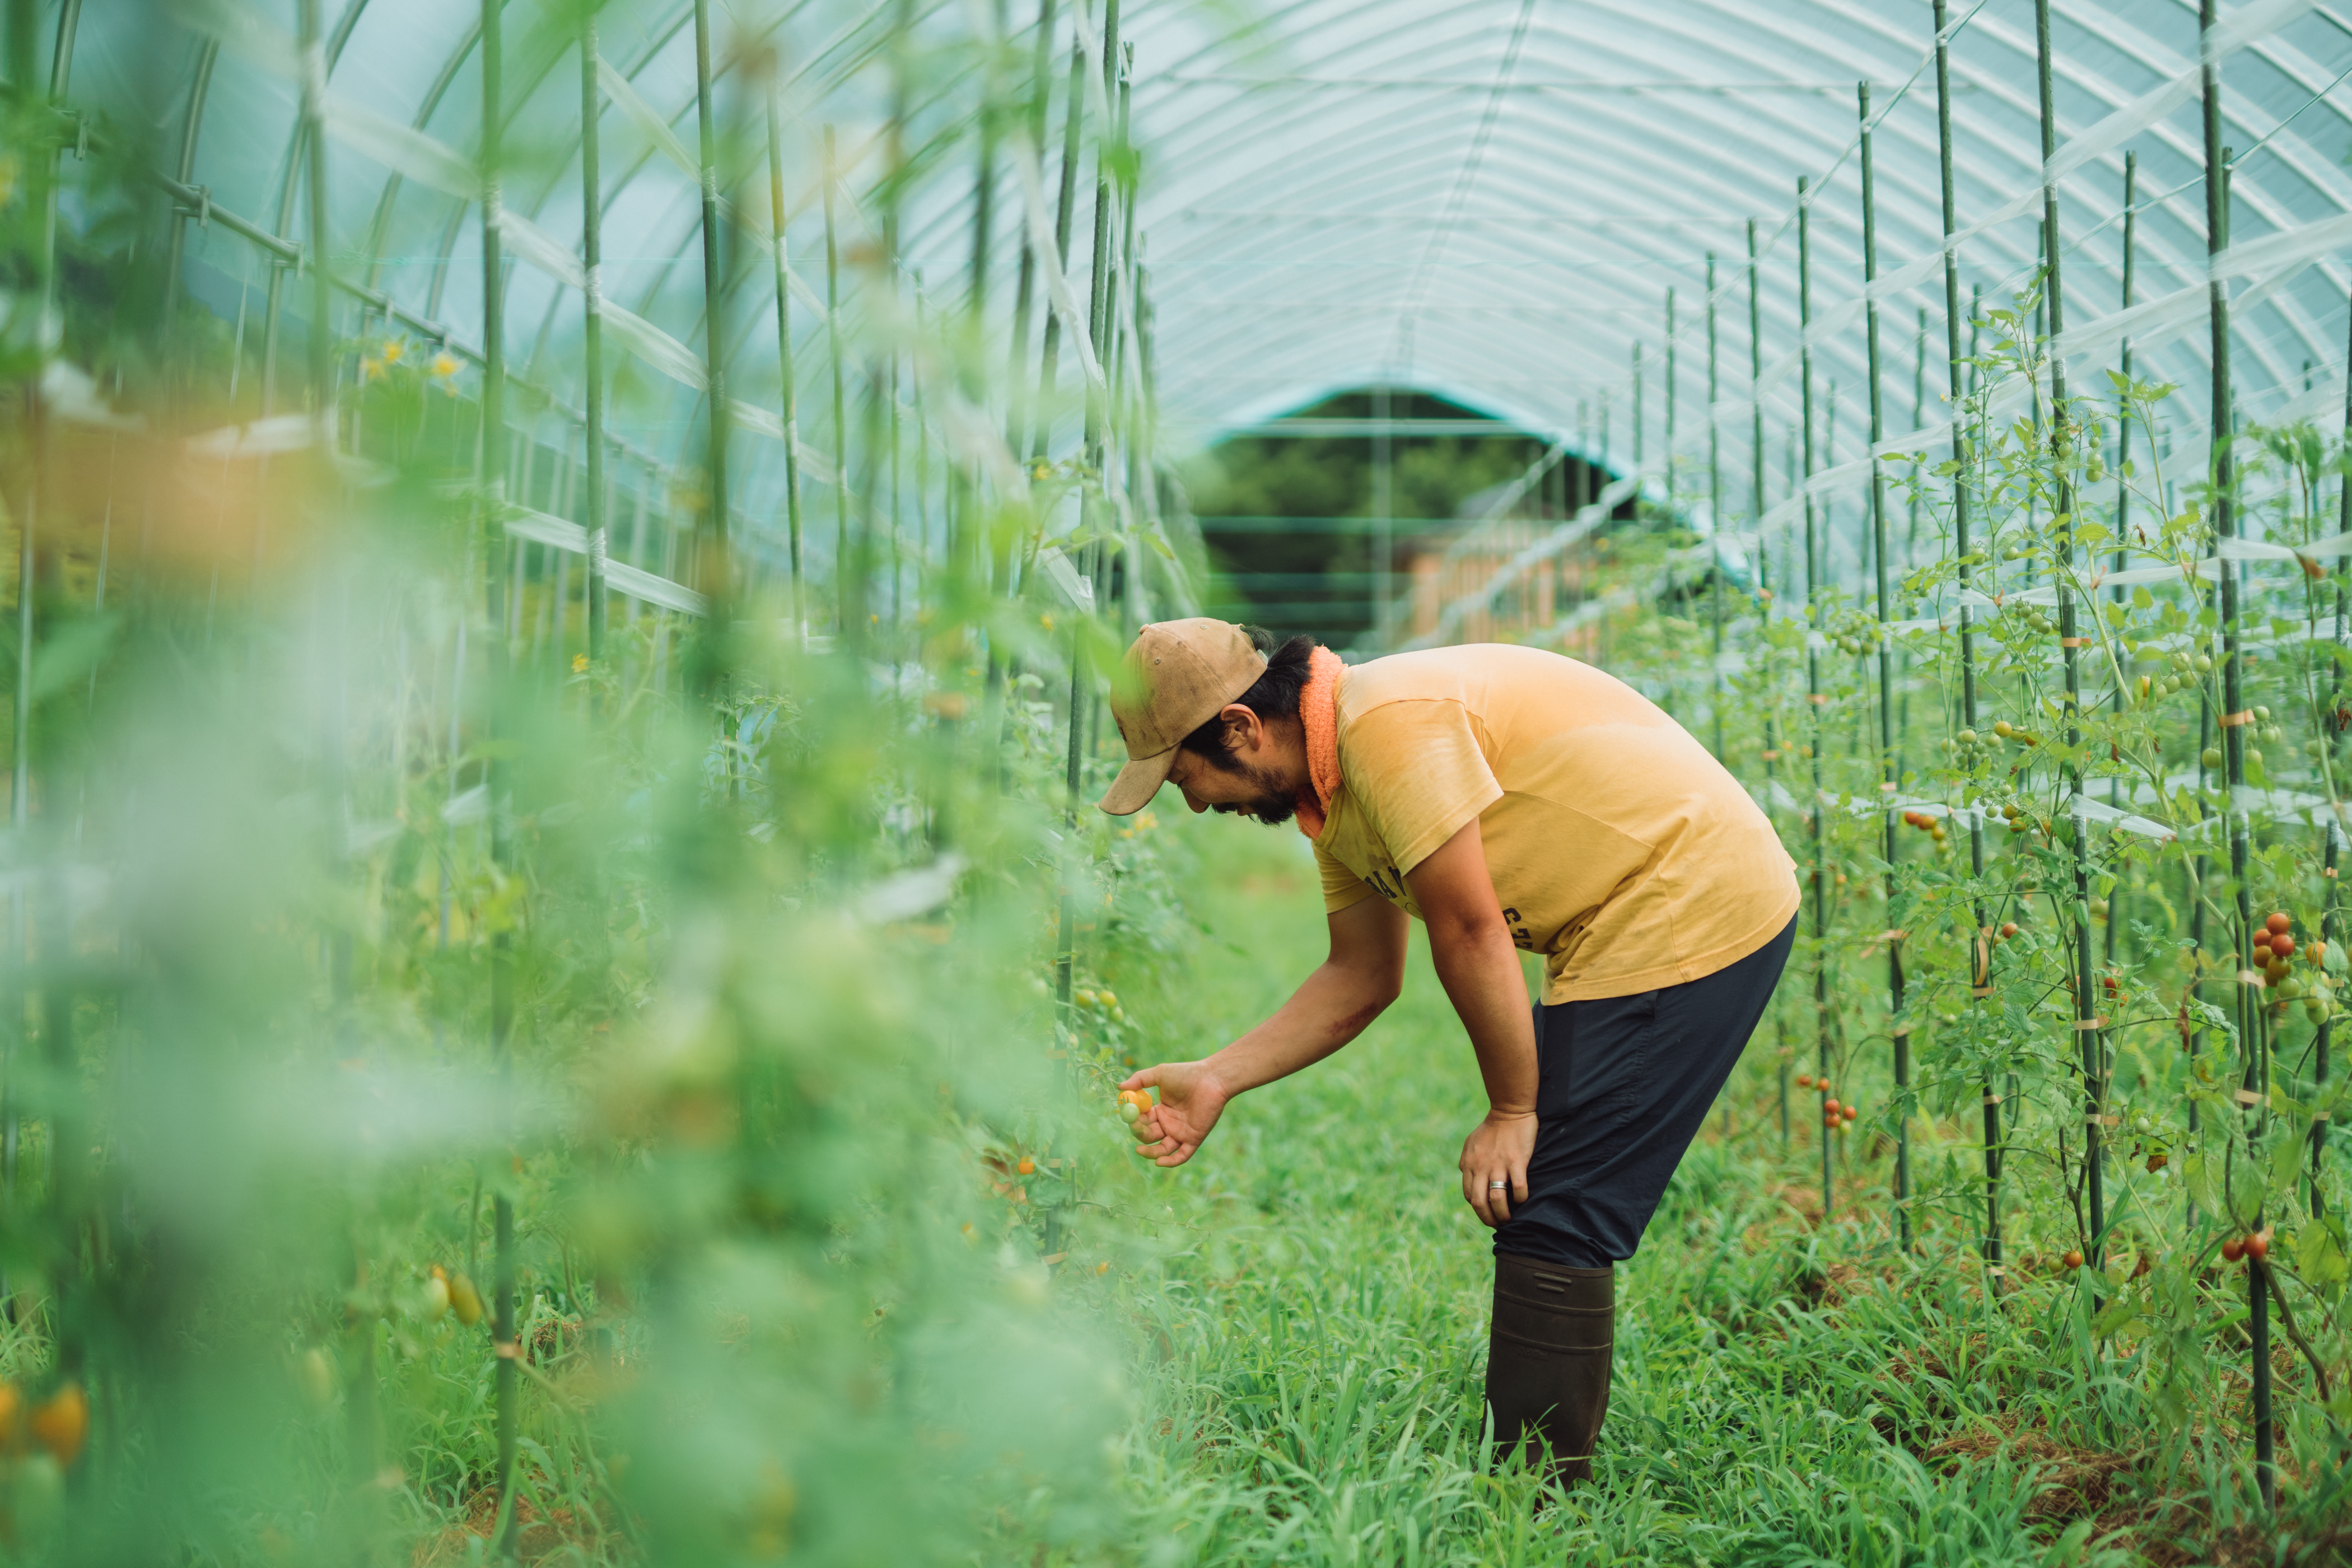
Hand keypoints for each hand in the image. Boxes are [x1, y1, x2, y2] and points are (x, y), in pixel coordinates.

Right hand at [1119, 1060, 1229, 1166]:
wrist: (1212, 1079)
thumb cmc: (1187, 1074)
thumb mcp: (1159, 1074)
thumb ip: (1139, 1080)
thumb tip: (1120, 1088)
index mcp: (1160, 1111)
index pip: (1142, 1121)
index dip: (1133, 1120)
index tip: (1128, 1115)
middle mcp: (1169, 1124)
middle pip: (1149, 1136)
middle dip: (1140, 1134)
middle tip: (1136, 1127)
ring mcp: (1181, 1133)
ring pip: (1162, 1149)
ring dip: (1150, 1152)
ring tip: (1140, 1150)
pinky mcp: (1194, 1139)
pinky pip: (1181, 1155)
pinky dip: (1170, 1161)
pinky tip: (1159, 1162)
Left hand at [1459, 1109, 1536, 1226]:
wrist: (1510, 1110)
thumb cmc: (1492, 1128)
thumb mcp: (1471, 1144)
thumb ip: (1467, 1162)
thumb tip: (1466, 1177)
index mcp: (1468, 1164)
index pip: (1469, 1196)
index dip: (1479, 1210)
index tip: (1489, 1215)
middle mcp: (1480, 1166)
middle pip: (1479, 1203)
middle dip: (1488, 1219)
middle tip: (1499, 1224)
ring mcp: (1498, 1164)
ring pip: (1497, 1199)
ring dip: (1504, 1215)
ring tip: (1510, 1219)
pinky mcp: (1516, 1161)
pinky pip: (1518, 1188)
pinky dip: (1521, 1199)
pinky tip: (1524, 1200)